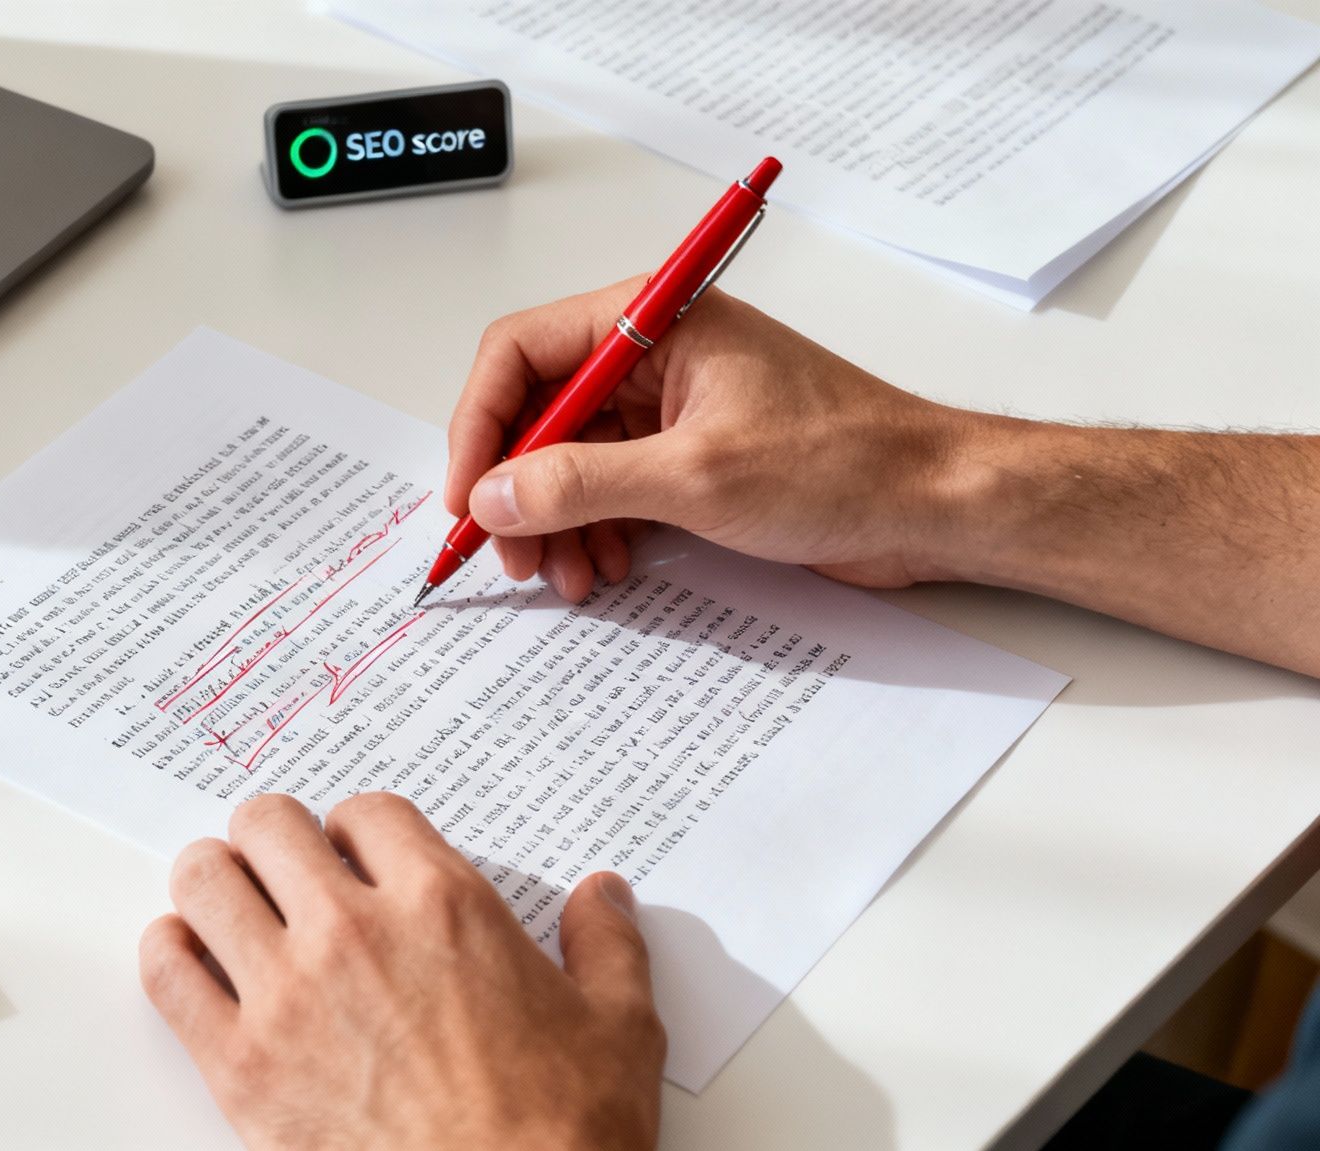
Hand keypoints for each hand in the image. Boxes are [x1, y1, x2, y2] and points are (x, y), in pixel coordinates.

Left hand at [139, 793, 664, 1150]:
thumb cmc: (560, 1134)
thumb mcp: (619, 1026)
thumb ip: (607, 944)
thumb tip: (602, 895)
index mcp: (443, 905)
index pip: (365, 811)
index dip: (360, 831)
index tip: (360, 857)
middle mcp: (354, 930)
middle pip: (268, 824)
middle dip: (276, 841)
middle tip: (287, 871)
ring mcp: (287, 993)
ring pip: (204, 878)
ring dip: (216, 884)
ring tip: (233, 907)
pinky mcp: (239, 1063)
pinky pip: (166, 971)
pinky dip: (171, 955)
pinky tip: (194, 964)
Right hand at [446, 279, 974, 599]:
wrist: (935, 504)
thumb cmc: (848, 462)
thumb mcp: (695, 476)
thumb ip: (582, 483)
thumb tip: (495, 495)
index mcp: (654, 321)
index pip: (521, 353)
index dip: (481, 426)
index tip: (469, 496)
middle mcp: (654, 354)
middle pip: (538, 412)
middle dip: (517, 489)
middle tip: (512, 555)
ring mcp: (671, 406)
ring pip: (570, 459)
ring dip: (556, 522)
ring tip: (568, 576)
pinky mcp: (690, 454)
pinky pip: (611, 488)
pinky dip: (596, 530)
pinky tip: (608, 568)